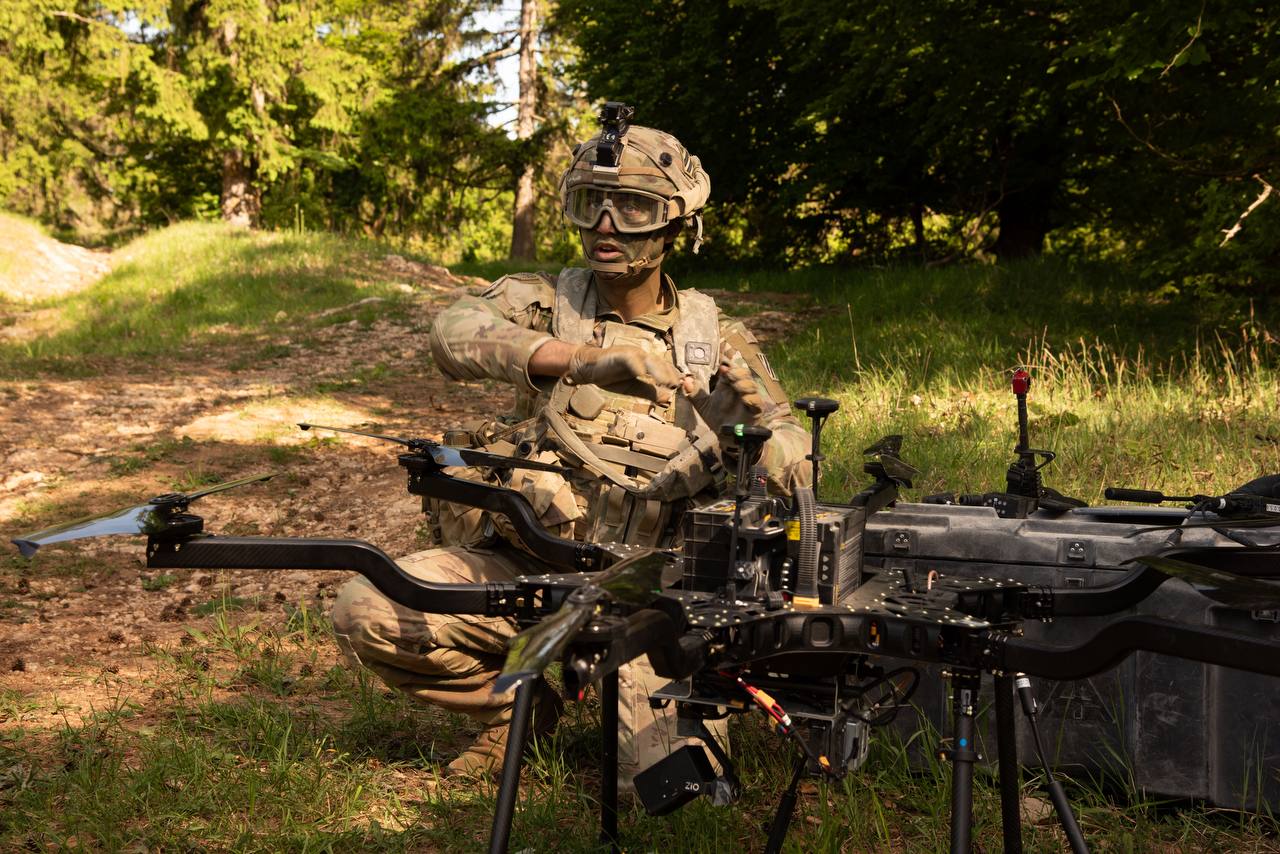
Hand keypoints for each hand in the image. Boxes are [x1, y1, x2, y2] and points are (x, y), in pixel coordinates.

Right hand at [565, 344, 684, 403]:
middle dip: (670, 375)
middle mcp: (641, 355)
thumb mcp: (633, 388)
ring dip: (659, 371)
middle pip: (660, 363)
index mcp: (646, 362)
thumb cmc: (611, 376)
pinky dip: (636, 365)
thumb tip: (668, 399)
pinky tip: (642, 374)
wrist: (588, 369)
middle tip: (679, 387)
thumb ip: (650, 392)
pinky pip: (629, 359)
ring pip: (648, 360)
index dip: (674, 377)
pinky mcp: (618, 354)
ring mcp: (630, 353)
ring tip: (667, 382)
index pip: (664, 368)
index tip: (683, 389)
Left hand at [687, 363, 766, 429]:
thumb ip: (694, 393)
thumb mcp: (702, 404)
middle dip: (737, 372)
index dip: (727, 365)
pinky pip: (757, 401)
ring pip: (752, 385)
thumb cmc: (716, 417)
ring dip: (744, 383)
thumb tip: (685, 381)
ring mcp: (749, 398)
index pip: (731, 369)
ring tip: (735, 385)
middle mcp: (740, 388)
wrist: (725, 437)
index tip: (721, 366)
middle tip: (728, 373)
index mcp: (728, 384)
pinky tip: (744, 398)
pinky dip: (751, 398)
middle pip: (744, 373)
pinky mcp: (755, 410)